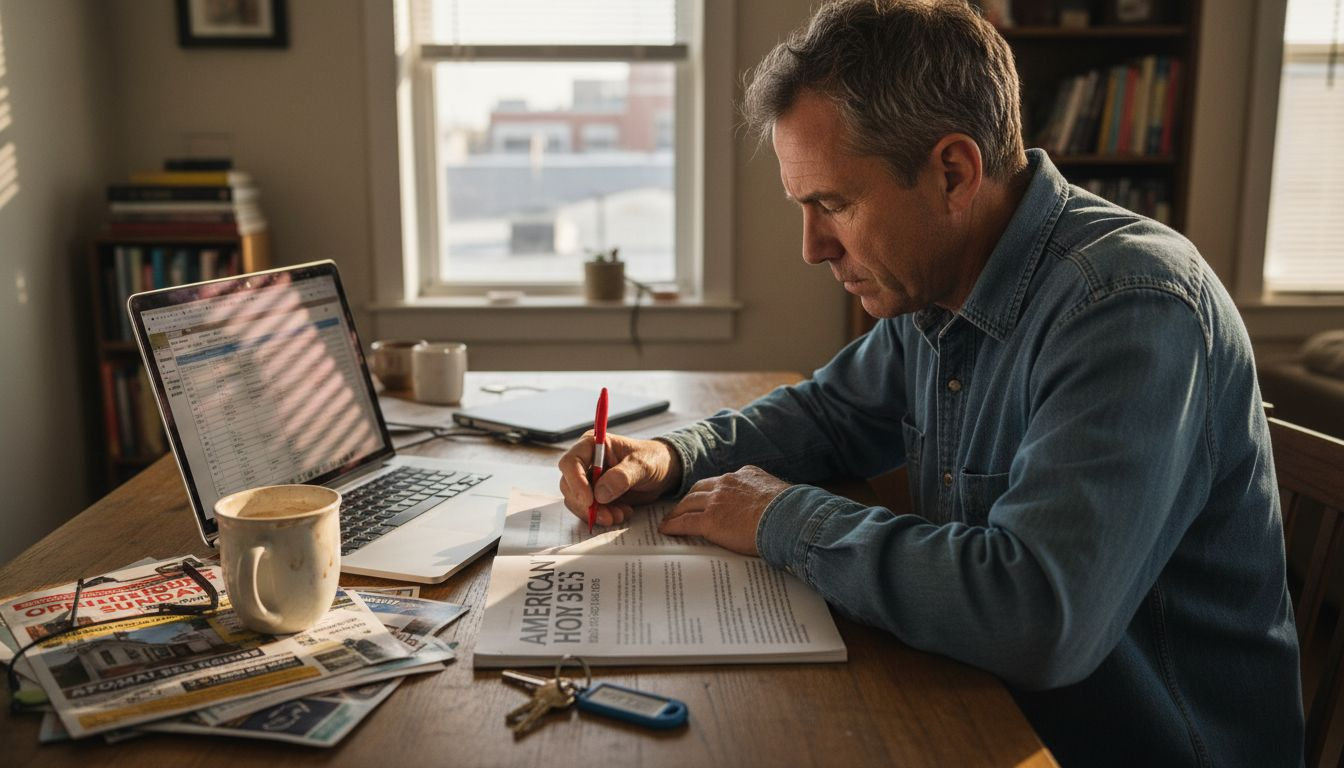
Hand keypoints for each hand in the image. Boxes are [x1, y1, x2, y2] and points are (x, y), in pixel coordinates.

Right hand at [558, 433, 681, 525]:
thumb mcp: (643, 464)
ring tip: (620, 515)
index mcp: (593, 444)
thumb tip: (600, 493)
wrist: (664, 472)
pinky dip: (602, 516)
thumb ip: (623, 476)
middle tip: (608, 516)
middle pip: (569, 485)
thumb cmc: (653, 459)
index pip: (571, 462)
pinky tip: (622, 513)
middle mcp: (586, 462)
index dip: (575, 482)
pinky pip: (589, 510)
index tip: (589, 500)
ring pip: (577, 501)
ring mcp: (589, 480)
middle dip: (587, 505)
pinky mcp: (596, 496)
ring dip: (596, 513)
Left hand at [658, 466, 790, 555]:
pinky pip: (685, 522)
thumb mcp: (779, 495)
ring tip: (670, 519)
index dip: (711, 490)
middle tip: (682, 507)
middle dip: (690, 498)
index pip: (722, 481)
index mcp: (745, 475)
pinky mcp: (710, 520)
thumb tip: (772, 509)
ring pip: (689, 503)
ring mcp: (717, 501)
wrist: (789, 519)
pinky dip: (674, 525)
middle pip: (700, 488)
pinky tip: (667, 529)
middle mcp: (728, 483)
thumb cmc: (792, 512)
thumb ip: (767, 497)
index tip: (707, 496)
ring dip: (678, 511)